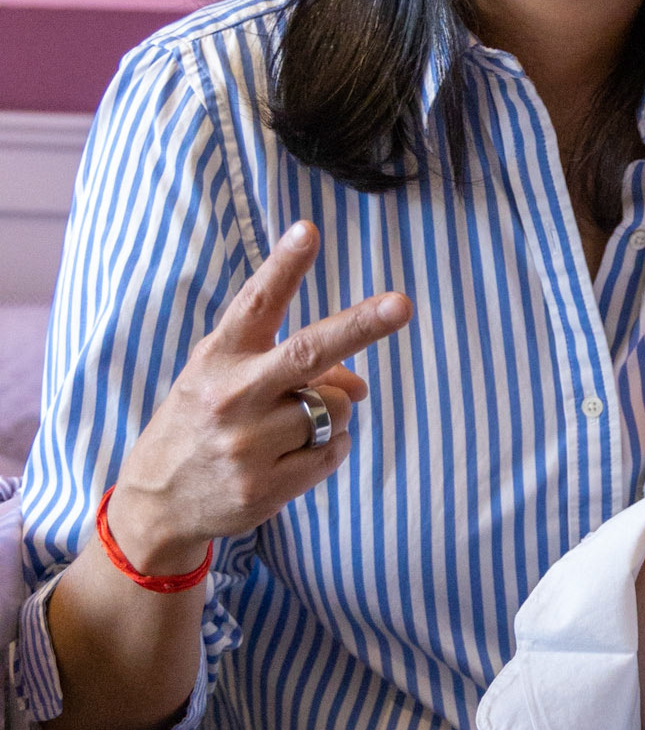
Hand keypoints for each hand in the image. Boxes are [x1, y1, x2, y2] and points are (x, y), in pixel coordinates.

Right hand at [106, 222, 410, 571]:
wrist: (157, 500)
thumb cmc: (205, 421)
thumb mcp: (228, 378)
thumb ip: (289, 363)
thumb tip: (361, 386)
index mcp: (220, 357)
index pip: (257, 302)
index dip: (285, 265)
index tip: (308, 230)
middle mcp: (232, 395)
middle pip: (307, 353)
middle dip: (360, 325)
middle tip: (402, 304)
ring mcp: (246, 445)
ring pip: (336, 408)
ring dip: (335, 411)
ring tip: (292, 424)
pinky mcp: (262, 487)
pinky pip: (332, 452)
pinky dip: (331, 446)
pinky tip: (295, 452)